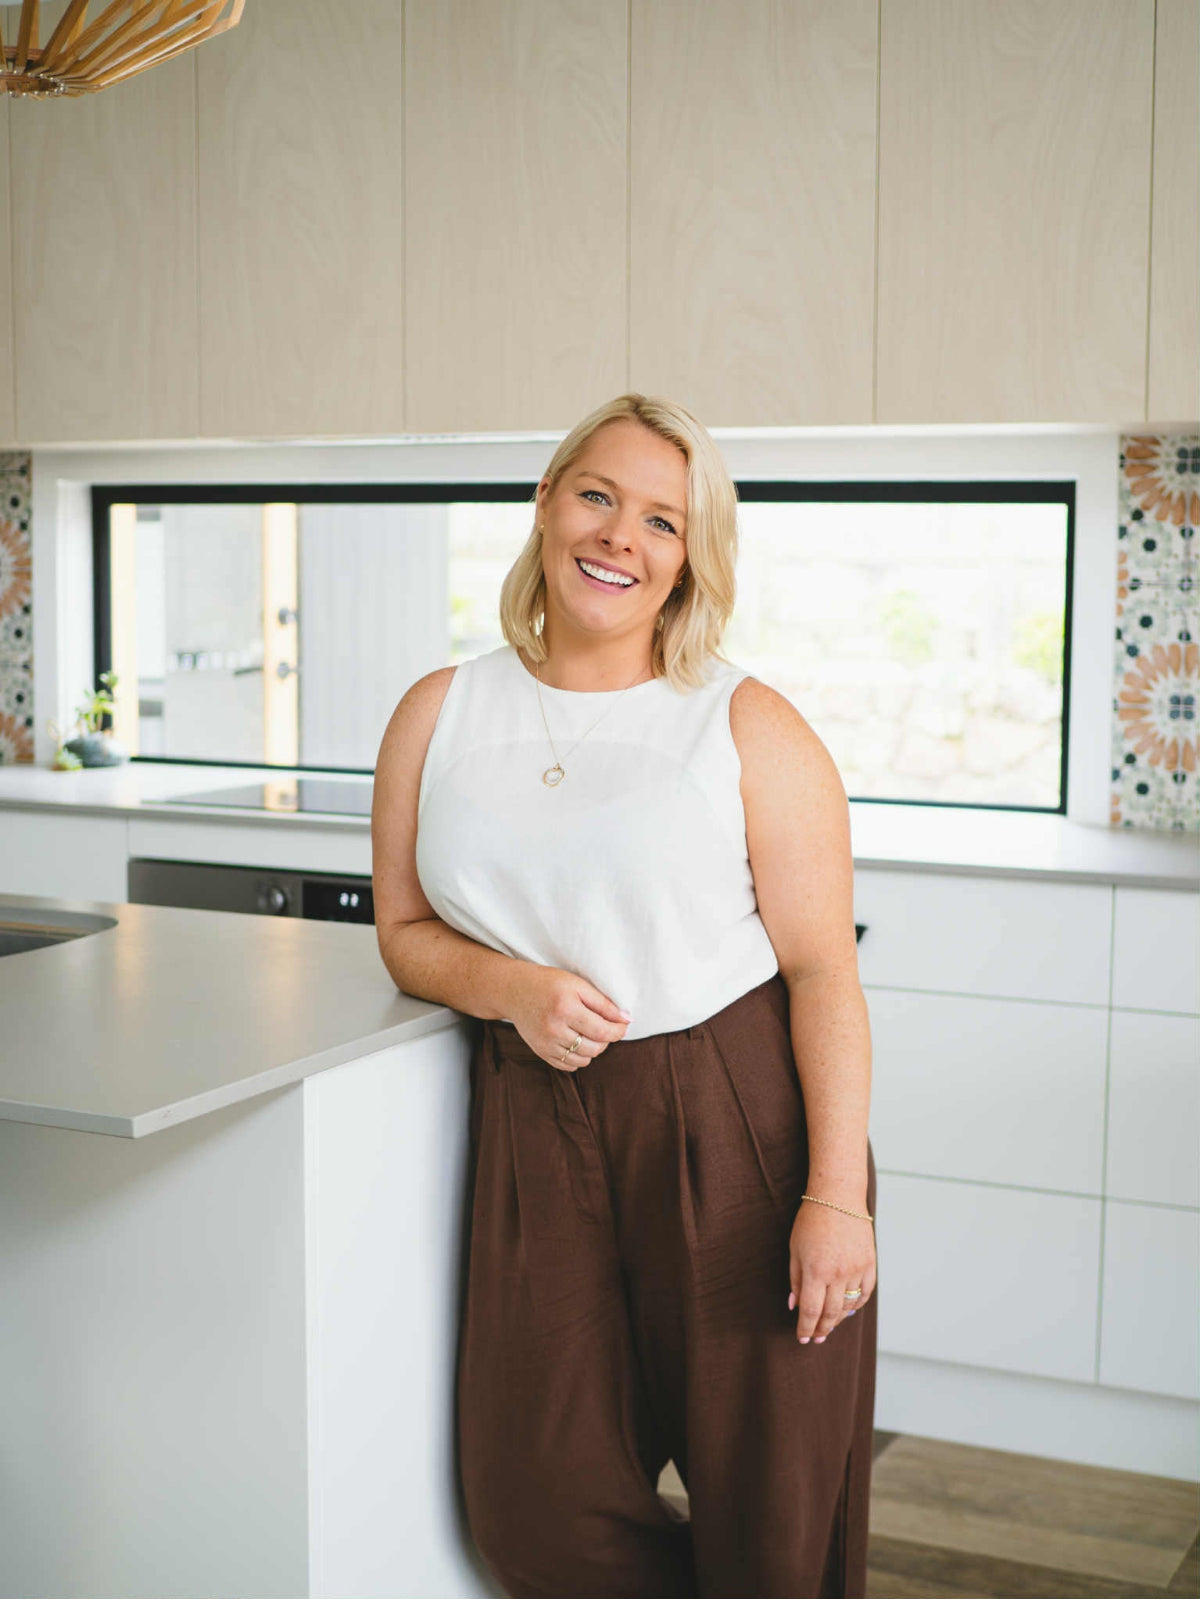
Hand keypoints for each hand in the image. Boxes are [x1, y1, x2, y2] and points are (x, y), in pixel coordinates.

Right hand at [506, 964, 631, 1071]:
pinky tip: (577, 1041)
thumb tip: (627, 1019)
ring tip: (590, 1033)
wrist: (514, 991)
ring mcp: (546, 1044)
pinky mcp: (541, 1052)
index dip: (618, 1031)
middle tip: (606, 1026)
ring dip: (594, 1049)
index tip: (624, 1025)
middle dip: (607, 1039)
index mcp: (566, 1008)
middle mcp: (554, 1029)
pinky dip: (578, 1057)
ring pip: (584, 1059)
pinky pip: (568, 1066)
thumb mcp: (578, 984)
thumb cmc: (549, 983)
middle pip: (595, 1048)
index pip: (602, 1030)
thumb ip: (603, 1003)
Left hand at [786, 1199, 875, 1344]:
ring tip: (829, 1326)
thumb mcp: (795, 1249)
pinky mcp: (870, 1263)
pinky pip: (864, 1293)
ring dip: (838, 1320)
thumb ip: (796, 1280)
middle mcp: (838, 1273)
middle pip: (830, 1313)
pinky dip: (856, 1305)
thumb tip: (795, 1306)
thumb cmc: (811, 1221)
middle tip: (816, 1338)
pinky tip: (847, 1310)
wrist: (838, 1198)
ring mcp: (856, 1269)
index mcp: (815, 1270)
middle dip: (822, 1329)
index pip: (811, 1310)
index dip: (806, 1328)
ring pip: (849, 1306)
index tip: (802, 1338)